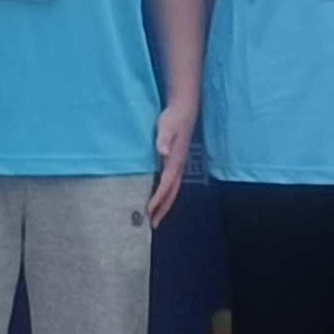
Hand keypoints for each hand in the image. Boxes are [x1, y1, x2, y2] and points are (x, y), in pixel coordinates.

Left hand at [148, 98, 193, 225]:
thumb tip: (163, 153)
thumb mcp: (166, 126)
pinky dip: (166, 194)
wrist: (184, 109)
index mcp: (175, 161)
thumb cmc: (173, 118)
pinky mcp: (177, 161)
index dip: (158, 200)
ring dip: (165, 204)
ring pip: (173, 190)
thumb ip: (163, 139)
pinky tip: (159, 197)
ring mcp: (179, 165)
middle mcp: (179, 166)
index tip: (149, 212)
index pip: (166, 186)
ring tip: (156, 216)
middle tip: (153, 224)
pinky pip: (172, 183)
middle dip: (163, 209)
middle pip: (172, 193)